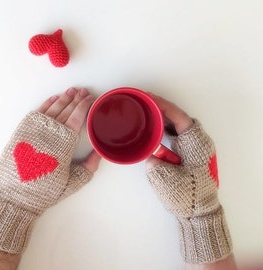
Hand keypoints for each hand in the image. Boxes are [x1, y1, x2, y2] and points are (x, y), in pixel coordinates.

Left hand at [0, 88, 100, 253]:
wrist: (14, 196)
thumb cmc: (44, 191)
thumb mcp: (72, 184)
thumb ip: (89, 167)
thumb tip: (100, 152)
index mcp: (65, 144)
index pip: (77, 118)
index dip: (84, 106)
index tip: (90, 99)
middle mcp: (50, 132)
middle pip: (66, 110)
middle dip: (77, 99)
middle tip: (84, 91)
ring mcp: (35, 130)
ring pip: (53, 108)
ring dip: (63, 98)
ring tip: (72, 91)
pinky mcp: (22, 131)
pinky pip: (37, 112)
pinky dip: (47, 104)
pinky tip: (54, 99)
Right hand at [146, 94, 231, 263]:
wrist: (199, 212)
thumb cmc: (187, 196)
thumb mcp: (166, 178)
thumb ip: (153, 162)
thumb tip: (146, 151)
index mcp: (195, 144)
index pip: (178, 117)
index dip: (162, 106)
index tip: (147, 98)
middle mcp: (196, 141)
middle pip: (177, 118)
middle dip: (160, 108)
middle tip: (142, 101)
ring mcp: (193, 147)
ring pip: (176, 125)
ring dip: (161, 117)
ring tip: (144, 111)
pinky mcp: (188, 153)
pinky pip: (175, 135)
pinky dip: (163, 128)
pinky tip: (152, 128)